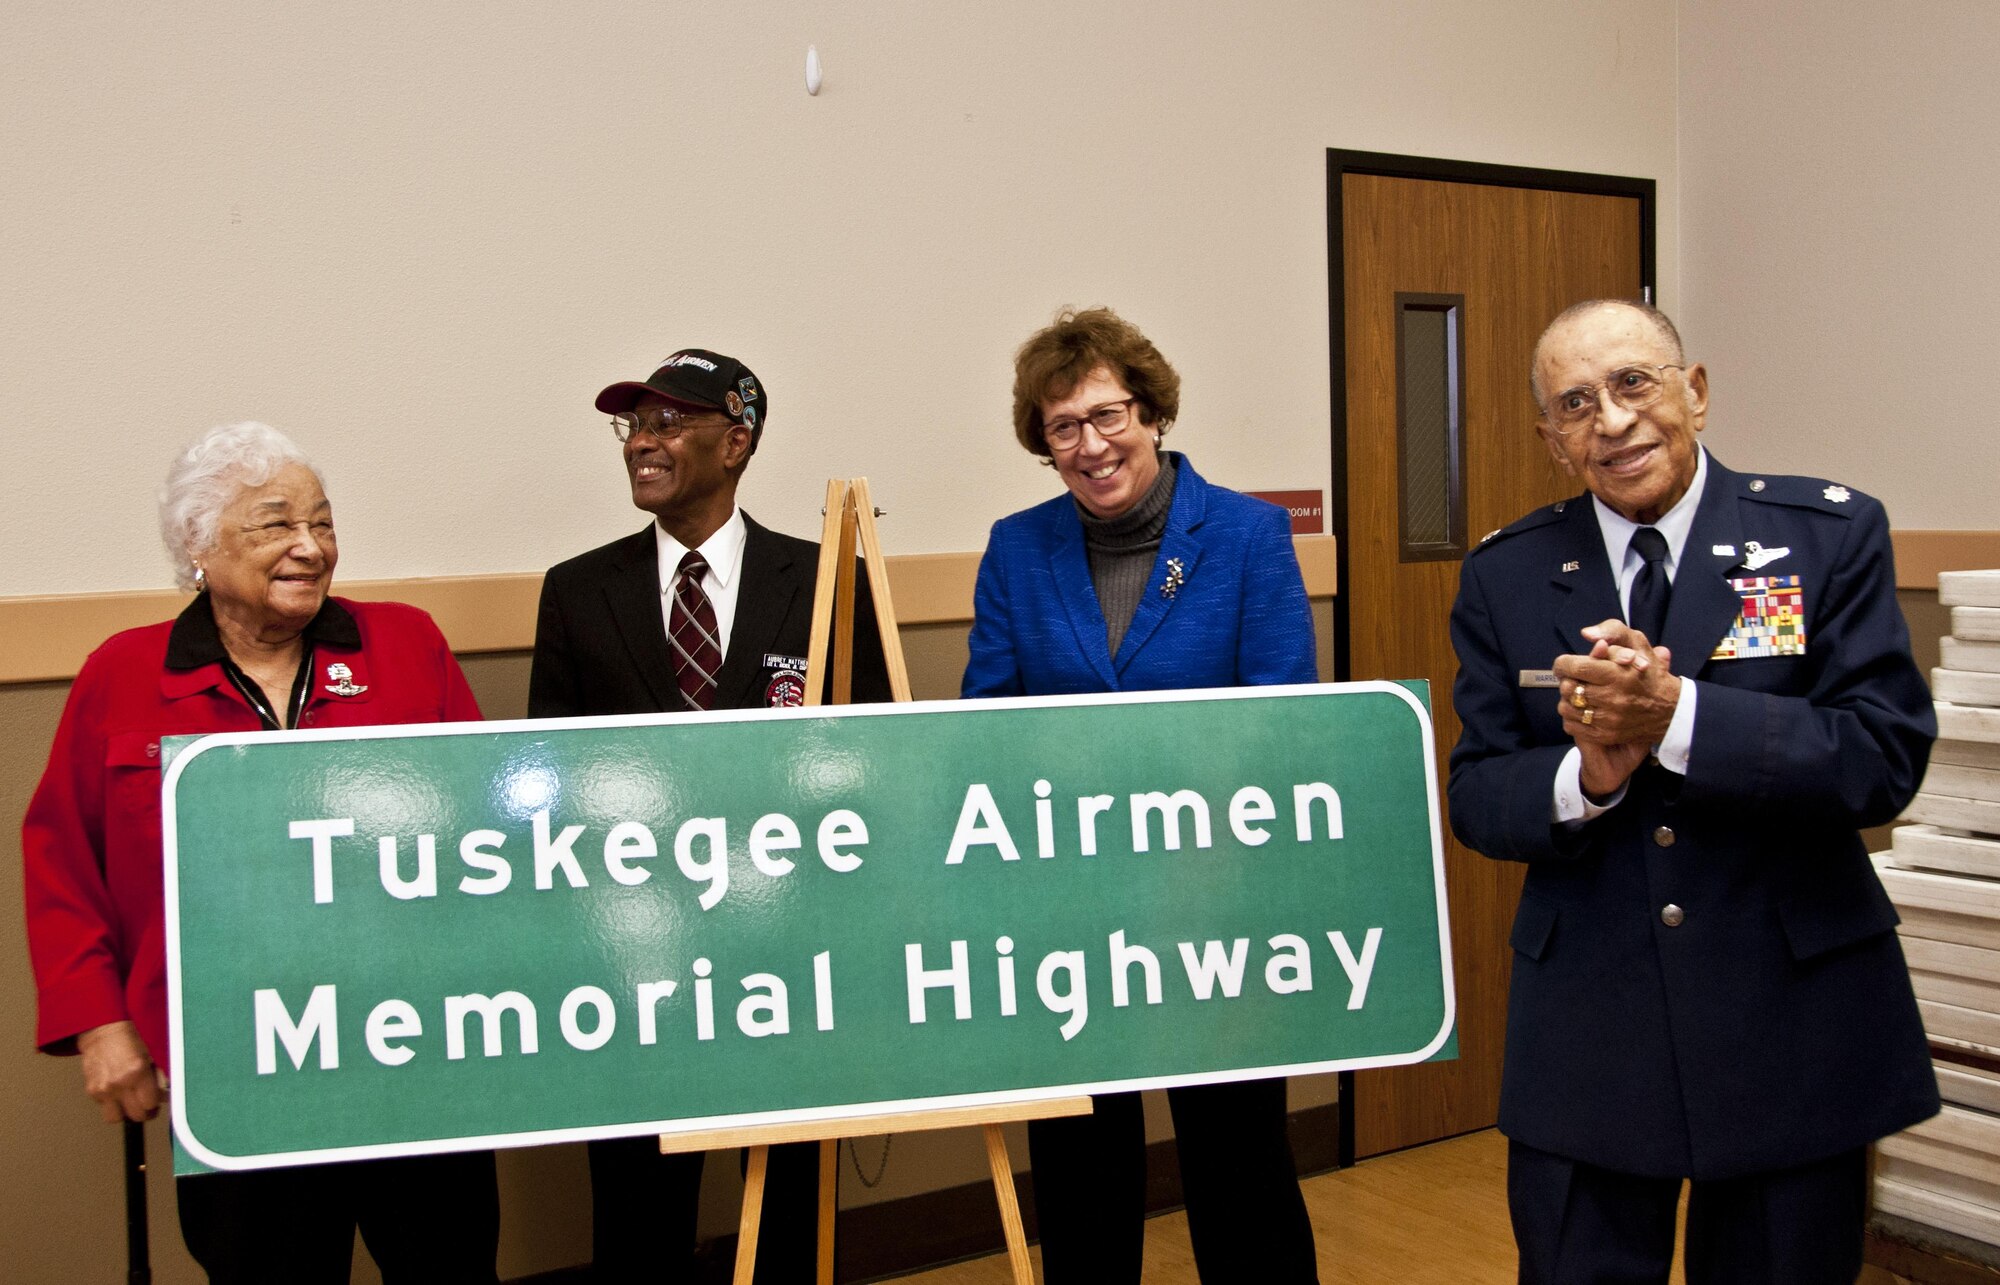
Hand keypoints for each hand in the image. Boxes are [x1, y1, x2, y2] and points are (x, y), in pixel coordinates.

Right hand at [76, 1020, 162, 1122]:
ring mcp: (103, 1089)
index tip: (159, 1099)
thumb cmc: (129, 1038)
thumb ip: (160, 1075)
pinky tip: (119, 1092)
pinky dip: (113, 1104)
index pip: (150, 1104)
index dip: (157, 1103)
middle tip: (148, 1104)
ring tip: (132, 1102)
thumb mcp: (152, 1052)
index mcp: (137, 1072)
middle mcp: (119, 1083)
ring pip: (116, 1118)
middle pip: (136, 1115)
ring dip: (125, 1113)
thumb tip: (166, 1094)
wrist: (102, 1031)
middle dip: (145, 1112)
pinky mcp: (91, 1091)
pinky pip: (104, 1108)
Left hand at [1554, 620, 1681, 791]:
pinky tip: (1585, 709)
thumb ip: (1612, 633)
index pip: (1574, 667)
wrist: (1671, 711)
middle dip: (1569, 680)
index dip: (1564, 663)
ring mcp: (1607, 720)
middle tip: (1578, 678)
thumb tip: (1587, 635)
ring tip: (1583, 694)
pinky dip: (1573, 717)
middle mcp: (1611, 698)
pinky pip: (1571, 726)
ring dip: (1569, 699)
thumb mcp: (1638, 644)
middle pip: (1567, 687)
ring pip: (1565, 707)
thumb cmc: (1650, 674)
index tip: (1566, 663)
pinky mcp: (1604, 735)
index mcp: (1616, 674)